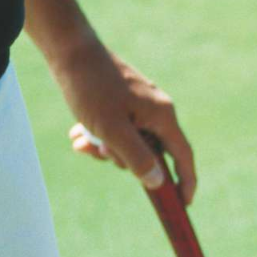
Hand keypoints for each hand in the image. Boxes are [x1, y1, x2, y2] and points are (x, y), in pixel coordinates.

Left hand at [50, 37, 196, 201]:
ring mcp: (142, 105)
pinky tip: (79, 131)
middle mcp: (158, 111)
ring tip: (80, 138)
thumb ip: (138, 157)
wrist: (71, 52)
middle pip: (151, 151)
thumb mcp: (112, 130)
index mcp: (163, 117)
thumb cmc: (92, 89)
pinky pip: (120, 128)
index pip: (182, 156)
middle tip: (97, 150)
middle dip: (123, 159)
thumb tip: (159, 182)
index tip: (183, 204)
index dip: (185, 181)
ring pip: (131, 141)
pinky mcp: (125, 101)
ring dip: (105, 146)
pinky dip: (101, 134)